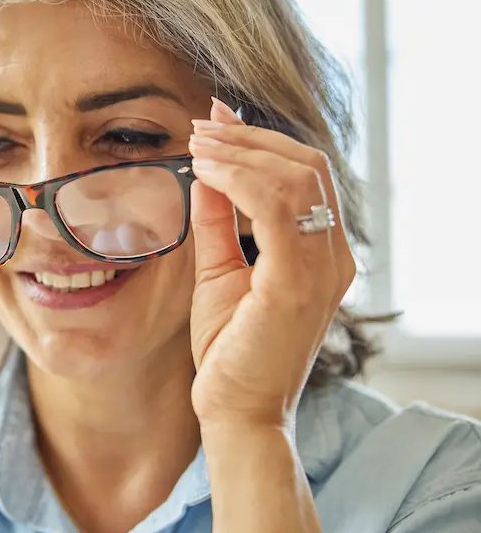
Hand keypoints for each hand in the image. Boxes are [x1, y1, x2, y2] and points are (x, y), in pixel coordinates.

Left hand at [185, 98, 355, 427]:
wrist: (236, 411)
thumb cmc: (231, 348)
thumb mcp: (220, 271)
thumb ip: (219, 223)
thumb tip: (207, 173)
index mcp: (322, 252)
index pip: (306, 175)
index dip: (261, 140)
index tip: (216, 121)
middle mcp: (333, 256)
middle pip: (306, 166)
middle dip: (249, 138)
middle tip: (202, 126)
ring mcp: (321, 269)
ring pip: (295, 178)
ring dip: (241, 152)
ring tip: (198, 143)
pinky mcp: (296, 284)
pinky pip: (278, 208)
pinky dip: (240, 179)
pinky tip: (206, 171)